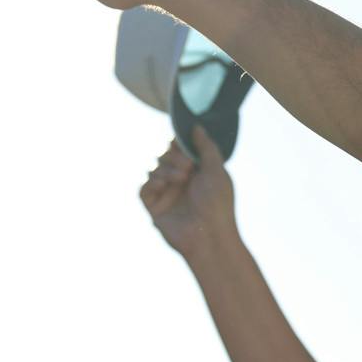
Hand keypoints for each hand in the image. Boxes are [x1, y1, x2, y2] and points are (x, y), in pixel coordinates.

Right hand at [139, 128, 236, 257]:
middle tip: (188, 168)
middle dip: (174, 157)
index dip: (178, 144)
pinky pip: (143, 189)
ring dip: (166, 169)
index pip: (179, 150)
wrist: (210, 235)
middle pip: (164, 157)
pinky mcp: (154, 207)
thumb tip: (196, 126)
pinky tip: (163, 184)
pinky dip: (151, 182)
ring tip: (181, 179)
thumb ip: (206, 146)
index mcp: (195, 172)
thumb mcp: (216, 170)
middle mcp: (179, 182)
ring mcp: (166, 194)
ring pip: (154, 170)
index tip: (181, 144)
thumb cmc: (218, 204)